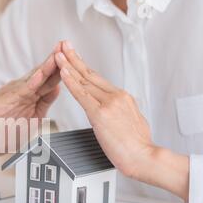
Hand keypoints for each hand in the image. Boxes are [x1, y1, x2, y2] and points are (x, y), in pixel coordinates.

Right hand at [0, 44, 61, 165]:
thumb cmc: (7, 132)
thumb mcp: (34, 117)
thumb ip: (45, 102)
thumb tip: (58, 88)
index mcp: (29, 94)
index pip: (48, 78)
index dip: (60, 67)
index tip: (72, 56)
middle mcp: (22, 89)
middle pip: (42, 72)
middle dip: (54, 59)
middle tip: (65, 44)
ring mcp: (14, 92)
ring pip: (34, 77)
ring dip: (46, 65)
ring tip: (57, 53)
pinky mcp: (6, 98)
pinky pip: (22, 89)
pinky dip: (33, 82)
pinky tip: (41, 75)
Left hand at [55, 41, 188, 200]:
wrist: (144, 157)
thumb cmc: (138, 146)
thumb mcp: (133, 122)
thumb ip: (121, 113)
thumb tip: (116, 113)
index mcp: (122, 98)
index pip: (97, 80)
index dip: (84, 67)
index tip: (76, 57)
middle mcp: (116, 96)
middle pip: (90, 74)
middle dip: (75, 58)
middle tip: (64, 45)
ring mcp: (108, 103)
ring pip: (84, 81)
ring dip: (68, 65)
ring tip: (58, 53)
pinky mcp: (100, 114)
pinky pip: (81, 95)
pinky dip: (70, 82)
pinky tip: (63, 72)